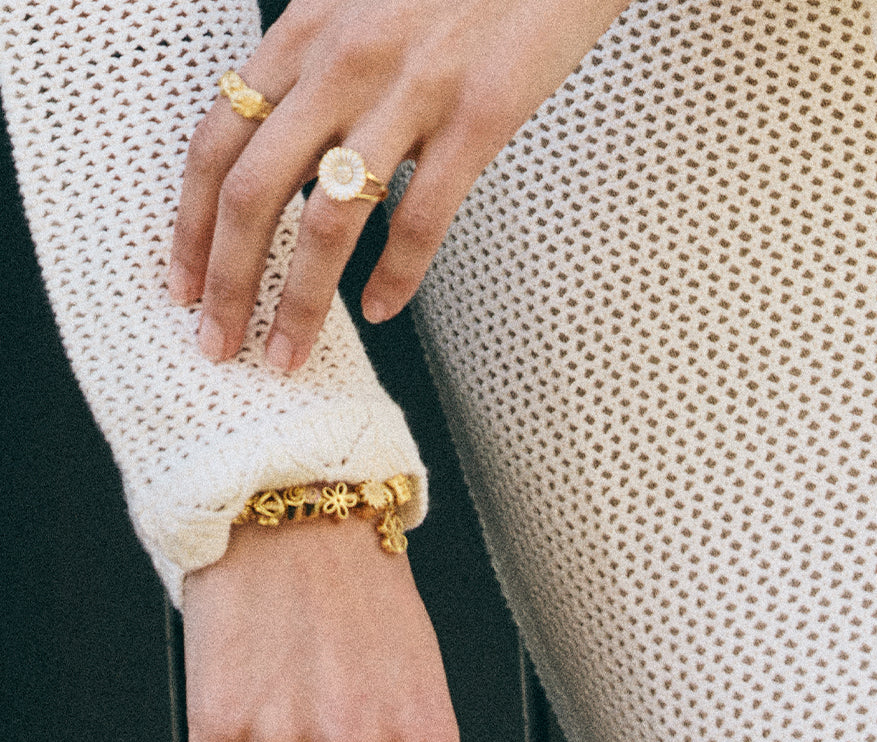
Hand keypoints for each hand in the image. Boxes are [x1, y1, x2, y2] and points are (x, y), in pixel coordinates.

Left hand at [168, 0, 629, 368]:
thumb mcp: (361, 2)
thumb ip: (317, 66)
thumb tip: (287, 146)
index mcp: (305, 31)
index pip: (217, 142)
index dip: (189, 224)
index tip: (182, 283)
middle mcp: (343, 62)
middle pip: (253, 192)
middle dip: (225, 281)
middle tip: (217, 342)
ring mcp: (409, 91)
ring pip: (328, 219)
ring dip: (298, 301)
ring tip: (287, 352)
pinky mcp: (476, 117)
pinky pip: (422, 218)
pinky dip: (397, 276)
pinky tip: (381, 310)